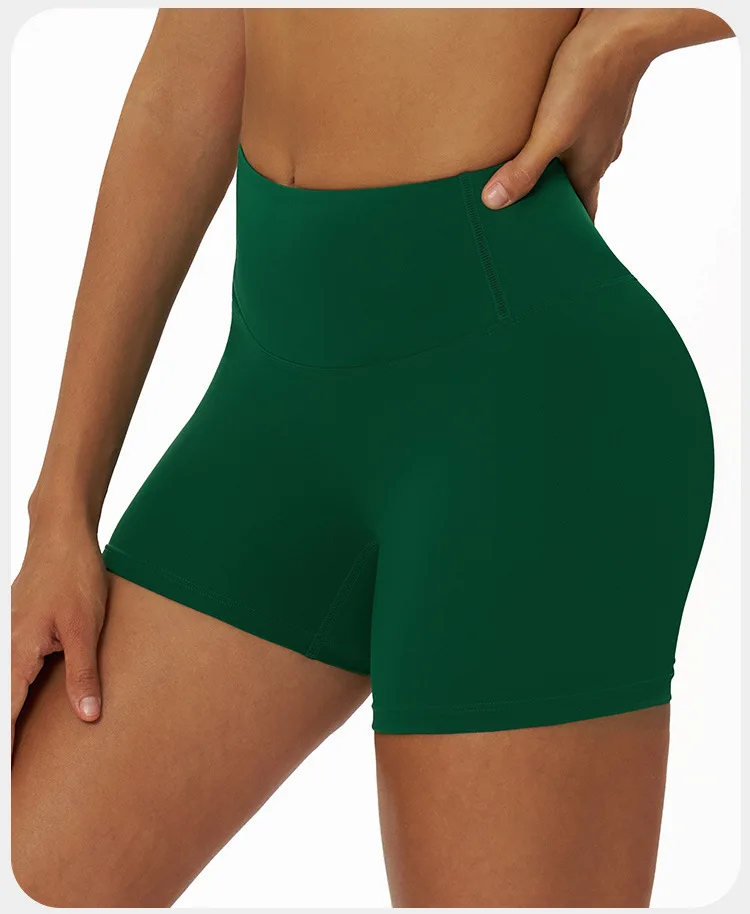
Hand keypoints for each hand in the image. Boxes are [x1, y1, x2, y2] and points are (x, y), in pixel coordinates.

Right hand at [11, 523, 107, 757]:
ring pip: (5, 689)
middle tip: (19, 774)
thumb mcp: (86, 627)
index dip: (7, 750)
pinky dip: (14, 695)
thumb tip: (87, 717)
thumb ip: (84, 674)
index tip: (11, 779)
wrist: (62, 536)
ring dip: (11, 716)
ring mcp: (6, 639)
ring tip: (20, 750)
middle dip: (8, 734)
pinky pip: (10, 672)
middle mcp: (3, 649)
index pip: (4, 716)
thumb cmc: (74, 575)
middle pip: (1, 706)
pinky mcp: (14, 632)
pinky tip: (24, 708)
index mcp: (15, 653)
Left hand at [481, 9, 654, 219]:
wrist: (623, 26)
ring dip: (551, 170)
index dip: (566, 233)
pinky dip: (557, 142)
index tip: (547, 248)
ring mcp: (601, 128)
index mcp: (590, 170)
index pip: (582, 215)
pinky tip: (539, 133)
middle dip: (550, 202)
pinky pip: (576, 132)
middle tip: (521, 213)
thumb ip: (524, 170)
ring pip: (574, 159)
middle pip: (573, 188)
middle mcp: (600, 153)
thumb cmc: (590, 79)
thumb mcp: (549, 132)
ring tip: (521, 175)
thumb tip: (495, 203)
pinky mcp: (597, 103)